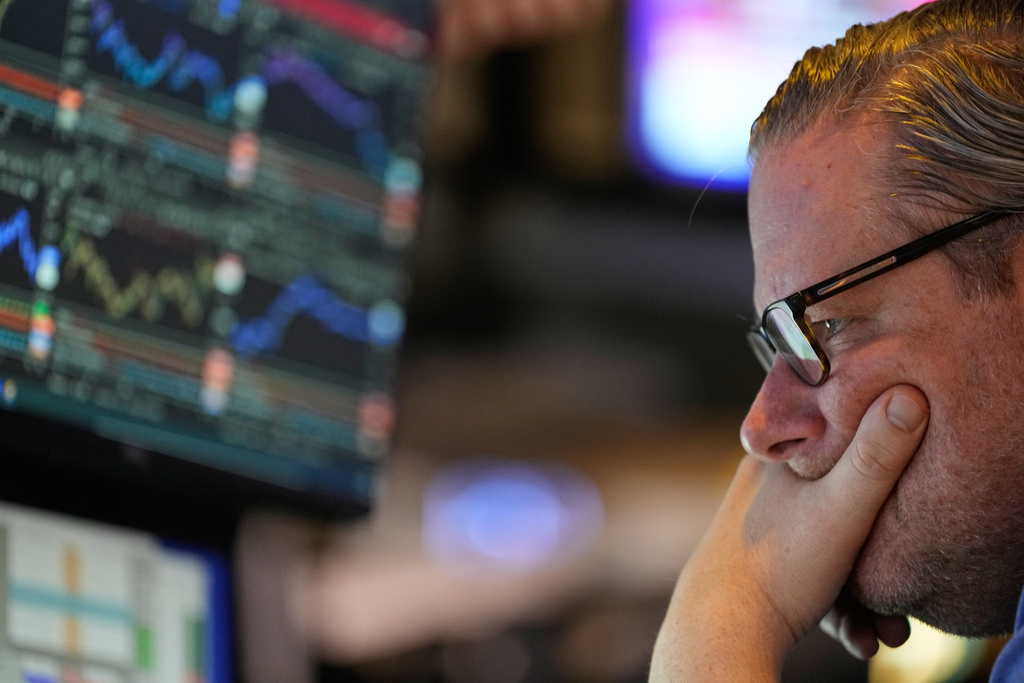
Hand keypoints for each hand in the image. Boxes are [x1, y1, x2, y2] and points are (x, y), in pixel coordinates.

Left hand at [649, 386, 928, 681]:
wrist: (724, 632)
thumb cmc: (782, 564)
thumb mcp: (843, 505)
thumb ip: (878, 455)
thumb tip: (909, 394)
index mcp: (775, 457)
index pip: (837, 432)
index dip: (879, 449)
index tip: (911, 476)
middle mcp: (764, 487)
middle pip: (843, 499)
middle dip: (884, 543)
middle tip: (906, 576)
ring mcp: (763, 529)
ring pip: (833, 548)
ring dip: (867, 590)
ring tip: (890, 627)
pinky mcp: (764, 567)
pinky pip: (815, 579)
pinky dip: (842, 607)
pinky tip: (863, 634)